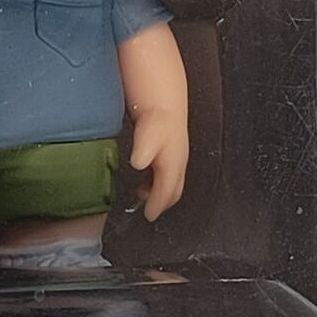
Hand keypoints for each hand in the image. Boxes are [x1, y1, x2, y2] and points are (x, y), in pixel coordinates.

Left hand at [127, 105, 189, 221]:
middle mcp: (178, 164)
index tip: (148, 215)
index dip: (157, 206)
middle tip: (149, 209)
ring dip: (159, 190)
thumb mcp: (147, 137)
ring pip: (171, 181)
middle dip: (162, 202)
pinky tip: (146, 172)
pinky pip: (167, 171)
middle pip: (173, 191)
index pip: (167, 193)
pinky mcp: (170, 149)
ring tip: (143, 192)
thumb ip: (142, 151)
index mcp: (173, 166)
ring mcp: (176, 156)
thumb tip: (138, 163)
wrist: (165, 101)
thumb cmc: (158, 119)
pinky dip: (158, 179)